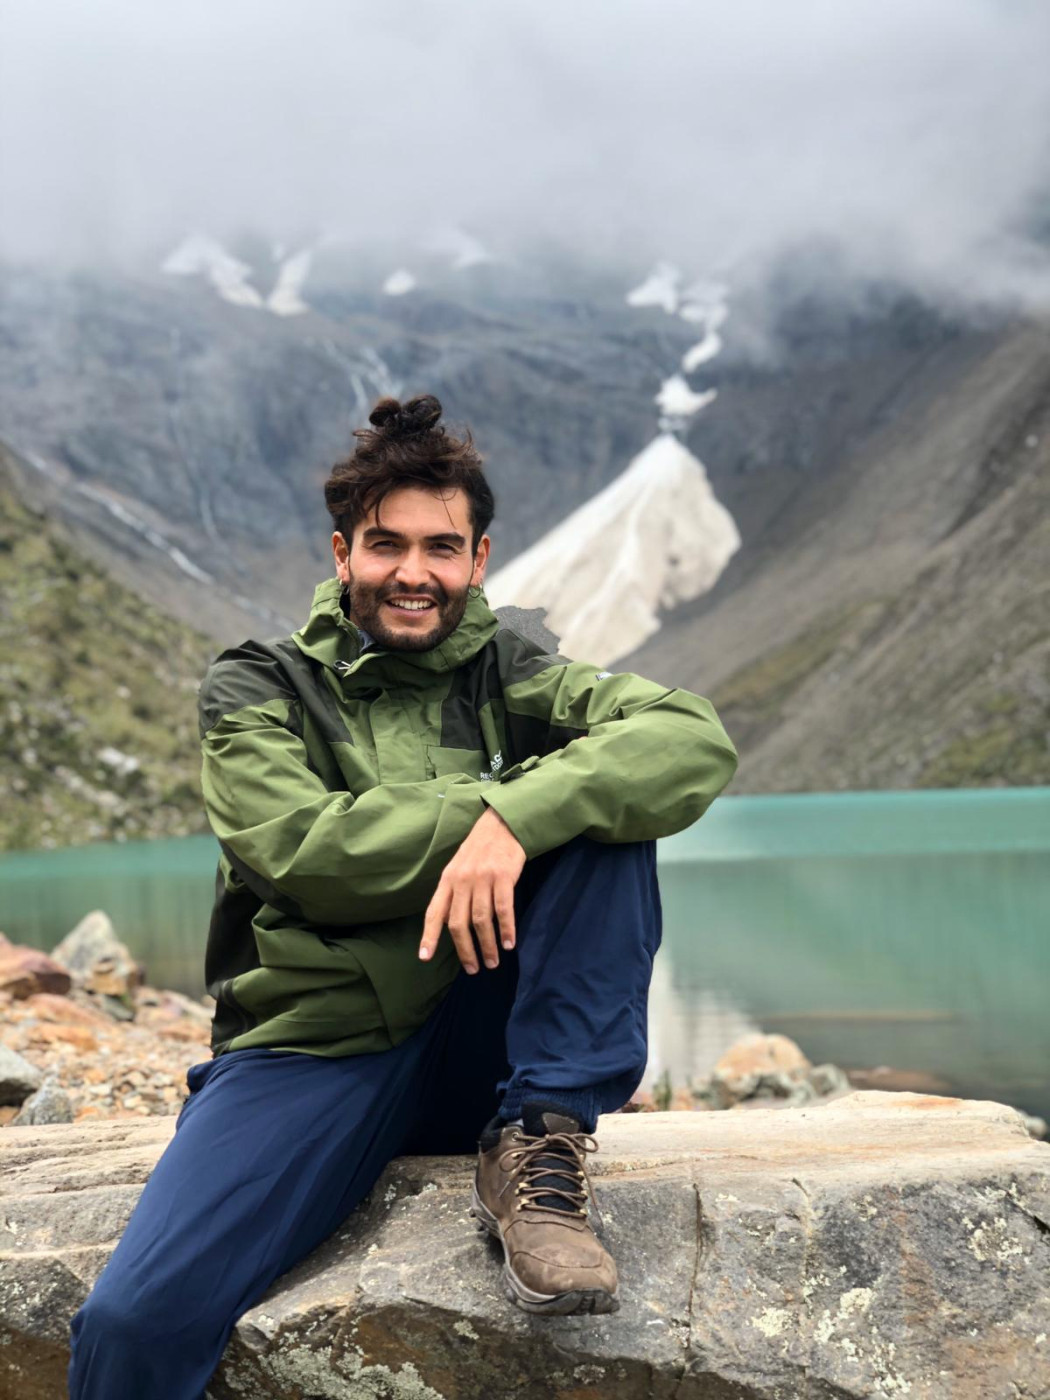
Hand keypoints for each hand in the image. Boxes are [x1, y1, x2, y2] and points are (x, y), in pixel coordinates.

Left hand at [419, 807, 525, 972]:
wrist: (502, 824)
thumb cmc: (479, 851)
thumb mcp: (458, 868)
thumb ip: (452, 895)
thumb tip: (447, 925)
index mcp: (447, 880)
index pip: (434, 912)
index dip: (428, 936)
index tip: (424, 957)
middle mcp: (461, 880)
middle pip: (458, 923)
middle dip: (465, 950)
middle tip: (473, 969)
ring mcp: (482, 878)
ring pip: (481, 920)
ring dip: (487, 945)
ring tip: (492, 963)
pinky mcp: (503, 876)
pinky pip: (503, 909)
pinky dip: (506, 929)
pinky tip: (508, 944)